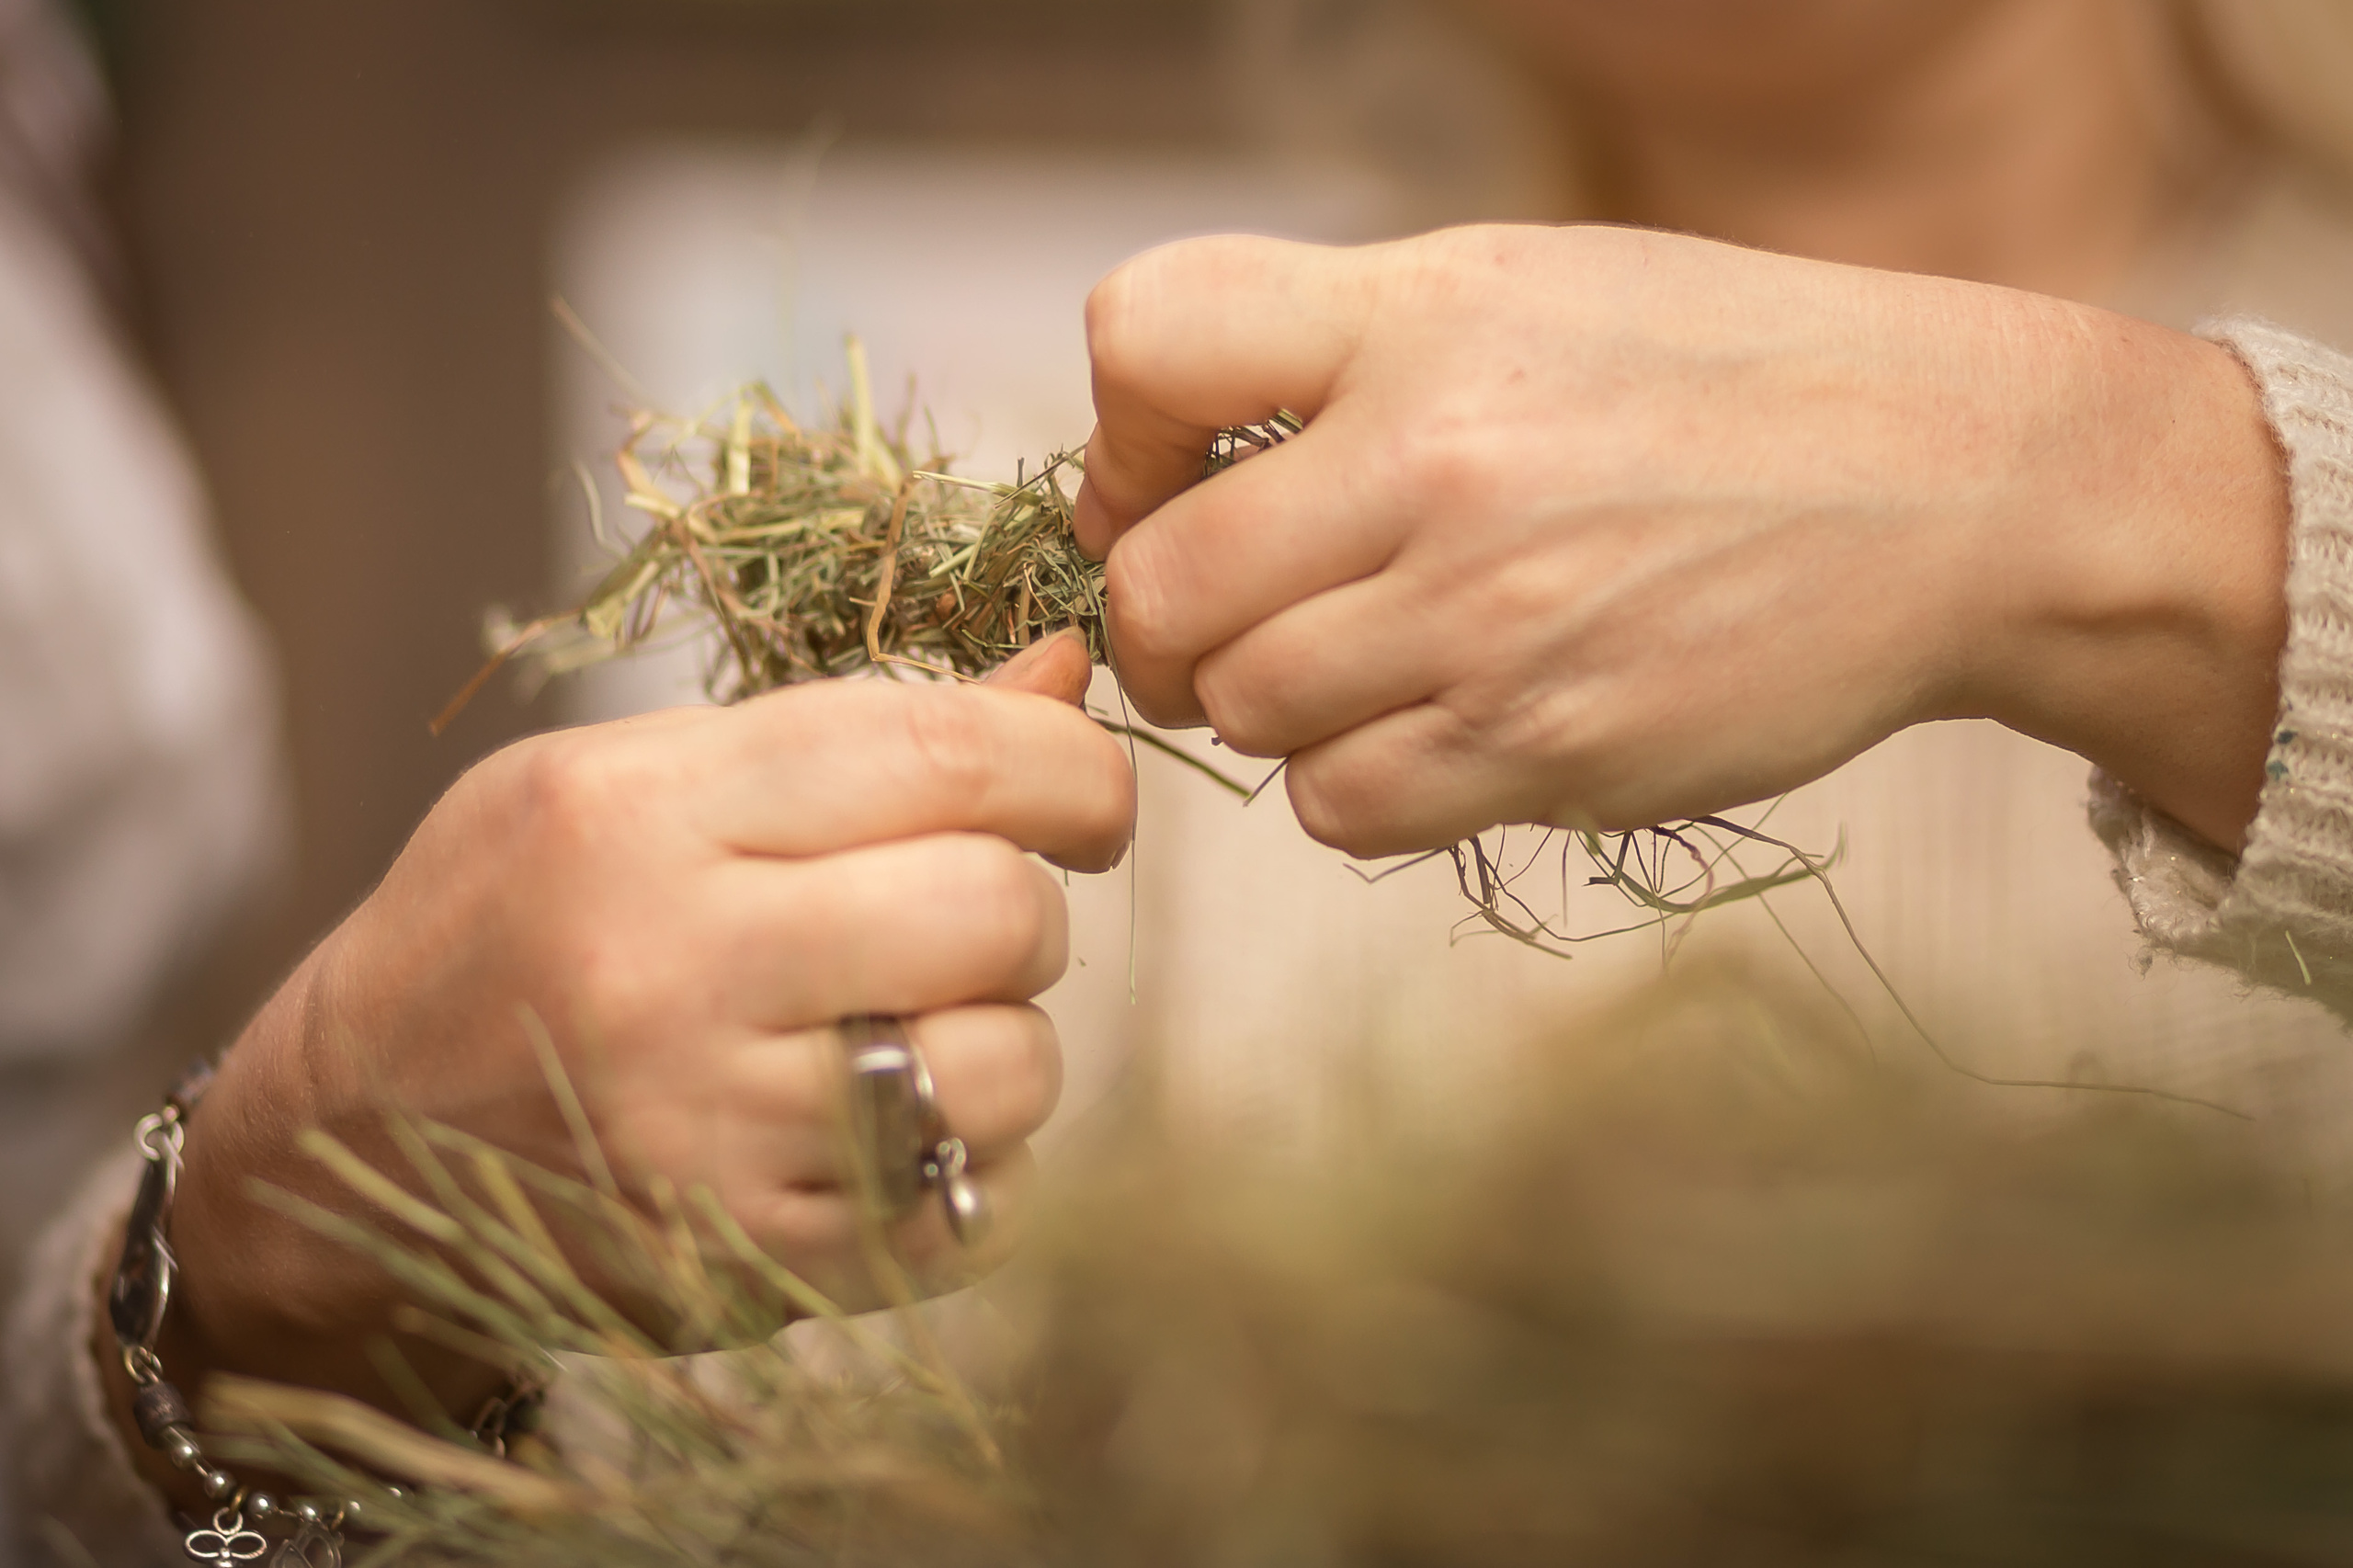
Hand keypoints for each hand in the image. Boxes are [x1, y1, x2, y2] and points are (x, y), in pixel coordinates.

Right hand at [136, 632, 1130, 1447]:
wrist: (348, 1144)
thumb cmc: (507, 922)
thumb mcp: (630, 778)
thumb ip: (847, 734)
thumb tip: (1062, 675)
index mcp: (644, 815)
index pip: (941, 754)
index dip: (1069, 762)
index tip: (1083, 792)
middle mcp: (674, 971)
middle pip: (995, 908)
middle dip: (1028, 902)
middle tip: (975, 916)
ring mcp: (710, 1135)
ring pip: (1005, 1068)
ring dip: (1007, 1041)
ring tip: (925, 1025)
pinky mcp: (747, 1262)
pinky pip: (969, 1209)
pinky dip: (973, 1164)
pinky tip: (898, 1128)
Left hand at [1075, 225, 2287, 853]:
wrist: (1954, 486)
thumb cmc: (1720, 379)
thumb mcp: (1526, 289)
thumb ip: (1333, 354)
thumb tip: (1138, 482)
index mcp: (1425, 318)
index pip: (1148, 338)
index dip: (1117, 429)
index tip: (1162, 474)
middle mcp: (1443, 462)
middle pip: (1162, 590)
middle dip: (1166, 624)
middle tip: (1230, 621)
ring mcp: (1494, 619)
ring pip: (1246, 713)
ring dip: (1273, 705)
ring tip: (1368, 662)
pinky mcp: (1549, 748)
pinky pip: (1344, 806)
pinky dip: (1356, 782)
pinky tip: (1436, 725)